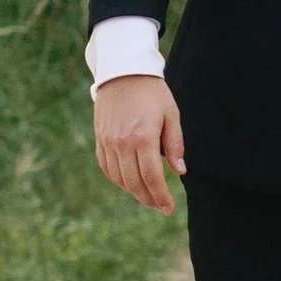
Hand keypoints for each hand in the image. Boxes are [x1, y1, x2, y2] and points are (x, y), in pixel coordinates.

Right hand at [95, 74, 186, 212]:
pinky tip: (129, 183)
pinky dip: (118, 180)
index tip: (169, 208)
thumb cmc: (152, 92)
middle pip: (134, 183)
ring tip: (148, 197)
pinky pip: (107, 167)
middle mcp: (123, 143)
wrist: (123, 71)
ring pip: (119, 179)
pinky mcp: (100, 139)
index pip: (152, 178)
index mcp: (143, 138)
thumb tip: (180, 171)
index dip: (161, 197)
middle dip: (149, 199)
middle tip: (160, 207)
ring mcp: (108, 142)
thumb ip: (175, 144)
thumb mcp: (171, 114)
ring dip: (134, 192)